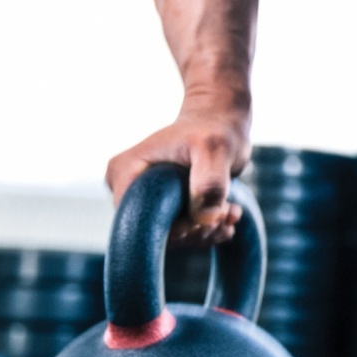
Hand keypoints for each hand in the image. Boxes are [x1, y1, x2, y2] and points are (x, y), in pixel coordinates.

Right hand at [105, 113, 249, 245]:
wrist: (221, 120)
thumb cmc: (216, 128)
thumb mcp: (216, 148)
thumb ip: (210, 181)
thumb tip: (205, 219)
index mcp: (125, 171)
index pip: (138, 222)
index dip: (175, 230)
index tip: (208, 218)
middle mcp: (127, 188)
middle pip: (154, 232)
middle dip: (195, 231)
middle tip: (227, 212)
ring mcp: (144, 199)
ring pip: (171, 236)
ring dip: (205, 231)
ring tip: (231, 211)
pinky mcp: (161, 207)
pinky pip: (180, 231)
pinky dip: (206, 229)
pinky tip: (228, 215)